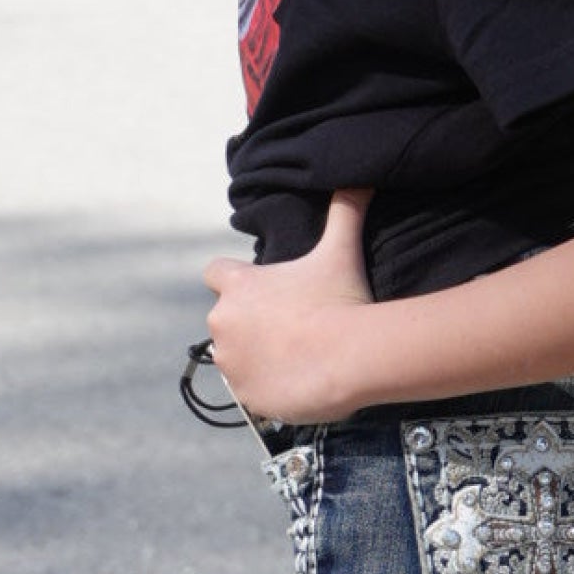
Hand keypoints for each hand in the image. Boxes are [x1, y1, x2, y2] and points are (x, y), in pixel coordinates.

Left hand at [204, 191, 381, 423]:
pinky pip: (251, 391)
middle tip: (289, 326)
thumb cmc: (342, 300)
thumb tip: (358, 177)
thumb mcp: (341, 250)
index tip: (260, 290)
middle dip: (249, 322)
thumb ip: (345, 209)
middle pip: (227, 319)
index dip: (234, 280)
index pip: (214, 274)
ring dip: (255, 356)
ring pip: (236, 357)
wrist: (351, 358)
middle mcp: (223, 322)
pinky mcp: (245, 396)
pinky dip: (267, 387)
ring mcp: (231, 363)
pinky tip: (296, 381)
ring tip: (294, 357)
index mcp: (238, 286)